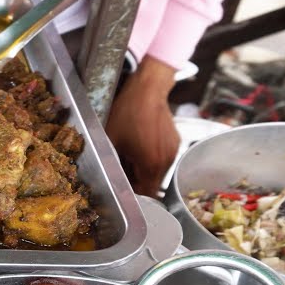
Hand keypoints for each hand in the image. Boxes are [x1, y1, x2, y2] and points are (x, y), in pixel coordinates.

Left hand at [103, 56, 180, 196]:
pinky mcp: (176, 143)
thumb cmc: (127, 113)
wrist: (148, 90)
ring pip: (158, 173)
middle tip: (123, 169)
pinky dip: (153, 159)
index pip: (146, 195)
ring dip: (145, 171)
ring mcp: (173, 152)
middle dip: (137, 183)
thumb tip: (109, 180)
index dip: (133, 195)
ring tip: (132, 155)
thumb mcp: (111, 141)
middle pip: (152, 185)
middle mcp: (166, 162)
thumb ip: (111, 164)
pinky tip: (142, 146)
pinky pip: (163, 160)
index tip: (122, 188)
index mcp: (150, 165)